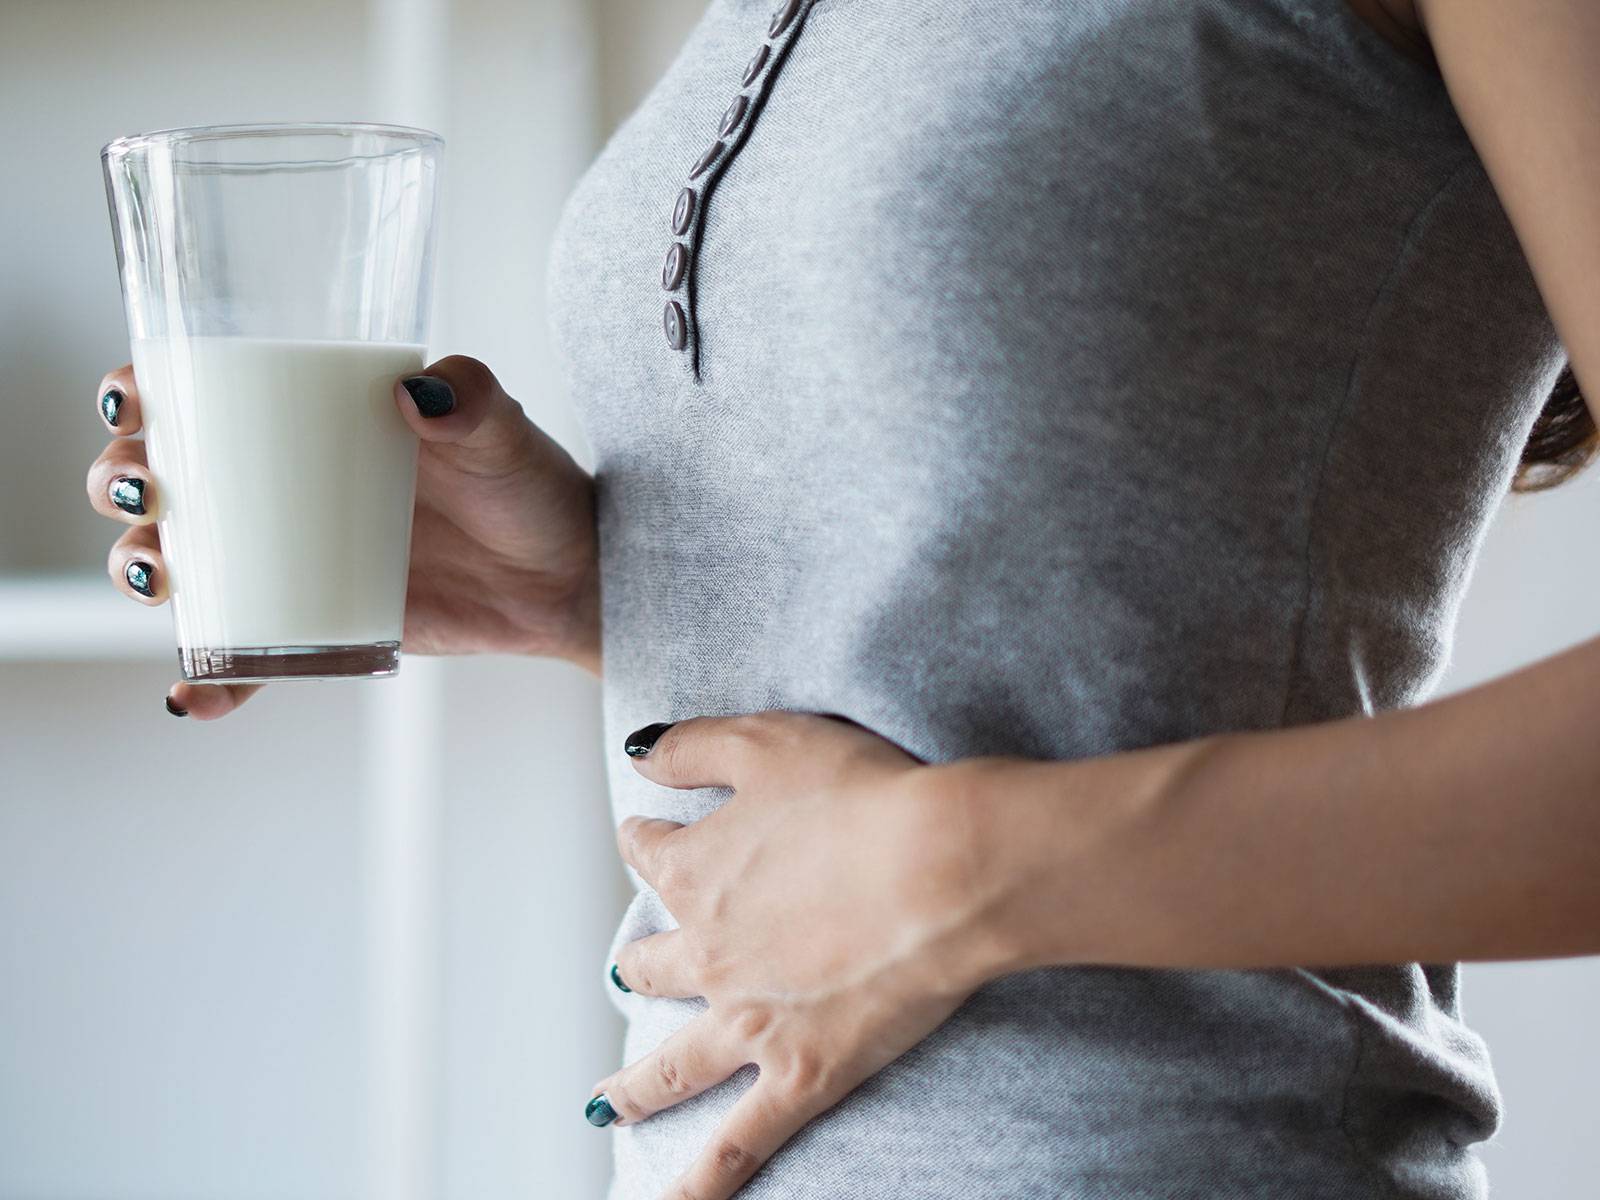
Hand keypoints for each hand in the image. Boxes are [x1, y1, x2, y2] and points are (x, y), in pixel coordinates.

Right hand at [85, 355, 598, 718]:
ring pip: (184, 564)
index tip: (131, 401)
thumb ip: (473, 400)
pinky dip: (212, 682)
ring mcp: (294, 559)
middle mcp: (284, 486)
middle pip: (163, 478)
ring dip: (142, 571)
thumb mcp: (506, 436)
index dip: (140, 393)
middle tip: (145, 493)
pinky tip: (190, 699)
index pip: (199, 393)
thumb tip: (417, 392)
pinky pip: (248, 658)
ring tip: (159, 584)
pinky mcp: (317, 625)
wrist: (569, 578)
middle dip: (121, 483)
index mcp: (310, 421)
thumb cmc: (532, 489)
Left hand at [591, 713, 1008, 1199]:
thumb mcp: (767, 741)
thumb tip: (641, 756)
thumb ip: (694, 748)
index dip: (647, 840)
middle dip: (641, 963)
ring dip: (633, 1089)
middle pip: (652, 961)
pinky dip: (697, 1185)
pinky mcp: (800, 1074)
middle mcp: (705, 951)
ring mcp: (747, 1021)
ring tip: (606, 1107)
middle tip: (635, 968)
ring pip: (671, 1065)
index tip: (648, 834)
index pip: (648, 853)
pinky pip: (736, 1146)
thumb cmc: (865, 795)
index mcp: (695, 869)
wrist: (941, 866)